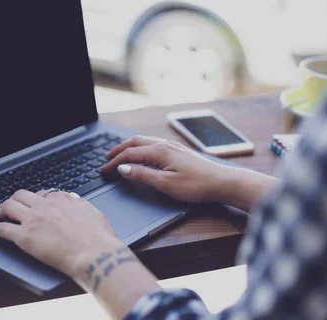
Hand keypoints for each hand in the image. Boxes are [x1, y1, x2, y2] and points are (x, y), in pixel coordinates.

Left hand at [0, 189, 120, 276]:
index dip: (36, 199)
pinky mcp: (24, 236)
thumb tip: (77, 203)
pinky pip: (2, 229)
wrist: (94, 253)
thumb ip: (81, 207)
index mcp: (63, 200)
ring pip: (9, 206)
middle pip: (22, 195)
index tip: (34, 204)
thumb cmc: (100, 238)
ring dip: (0, 210)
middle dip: (14, 200)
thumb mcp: (94, 214)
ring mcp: (33, 219)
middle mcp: (46, 205)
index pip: (44, 194)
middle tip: (10, 207)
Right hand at [101, 136, 276, 210]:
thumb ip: (142, 175)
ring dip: (129, 146)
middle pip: (135, 143)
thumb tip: (123, 169)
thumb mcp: (165, 184)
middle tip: (106, 158)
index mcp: (159, 151)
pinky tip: (142, 152)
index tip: (104, 170)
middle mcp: (164, 144)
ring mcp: (172, 146)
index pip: (129, 155)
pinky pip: (153, 143)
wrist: (222, 182)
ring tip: (120, 153)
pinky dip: (141, 146)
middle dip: (118, 150)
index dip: (115, 163)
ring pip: (144, 141)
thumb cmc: (197, 185)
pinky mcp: (179, 150)